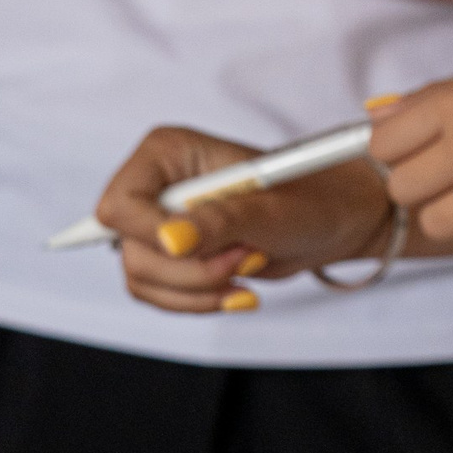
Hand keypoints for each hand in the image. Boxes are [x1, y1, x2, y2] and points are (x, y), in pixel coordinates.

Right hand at [94, 123, 392, 311]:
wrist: (330, 223)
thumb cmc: (307, 200)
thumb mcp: (267, 209)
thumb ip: (216, 222)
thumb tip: (170, 241)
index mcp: (168, 152)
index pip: (121, 203)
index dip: (150, 234)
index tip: (194, 248)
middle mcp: (155, 185)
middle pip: (131, 249)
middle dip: (192, 269)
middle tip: (246, 257)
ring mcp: (158, 223)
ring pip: (143, 278)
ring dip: (200, 288)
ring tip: (249, 267)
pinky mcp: (170, 257)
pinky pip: (159, 294)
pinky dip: (199, 301)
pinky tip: (237, 289)